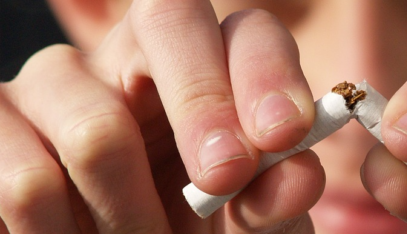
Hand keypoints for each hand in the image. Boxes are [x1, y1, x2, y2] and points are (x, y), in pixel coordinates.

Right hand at [0, 2, 321, 232]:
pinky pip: (27, 177)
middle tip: (223, 181)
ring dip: (133, 212)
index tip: (282, 135)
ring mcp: (56, 84)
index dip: (266, 74)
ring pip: (97, 126)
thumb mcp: (250, 221)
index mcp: (209, 66)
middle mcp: (131, 56)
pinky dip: (63, 232)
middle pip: (167, 17)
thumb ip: (275, 196)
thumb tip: (297, 175)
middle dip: (204, 107)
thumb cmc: (196, 233)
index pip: (245, 30)